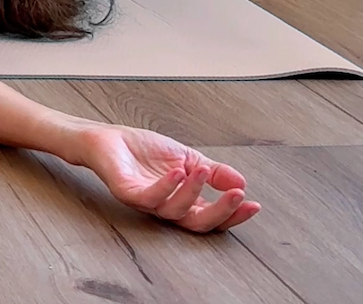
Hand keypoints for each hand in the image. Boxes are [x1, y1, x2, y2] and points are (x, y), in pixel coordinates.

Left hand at [72, 124, 259, 232]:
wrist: (109, 138)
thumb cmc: (145, 151)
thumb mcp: (188, 158)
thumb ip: (213, 172)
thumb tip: (242, 182)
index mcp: (182, 202)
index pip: (211, 218)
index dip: (233, 215)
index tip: (253, 204)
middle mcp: (165, 207)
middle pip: (197, 223)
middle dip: (220, 212)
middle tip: (238, 195)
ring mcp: (146, 202)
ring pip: (175, 211)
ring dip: (193, 192)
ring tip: (202, 171)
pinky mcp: (127, 193)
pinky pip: (148, 197)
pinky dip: (165, 187)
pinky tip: (177, 173)